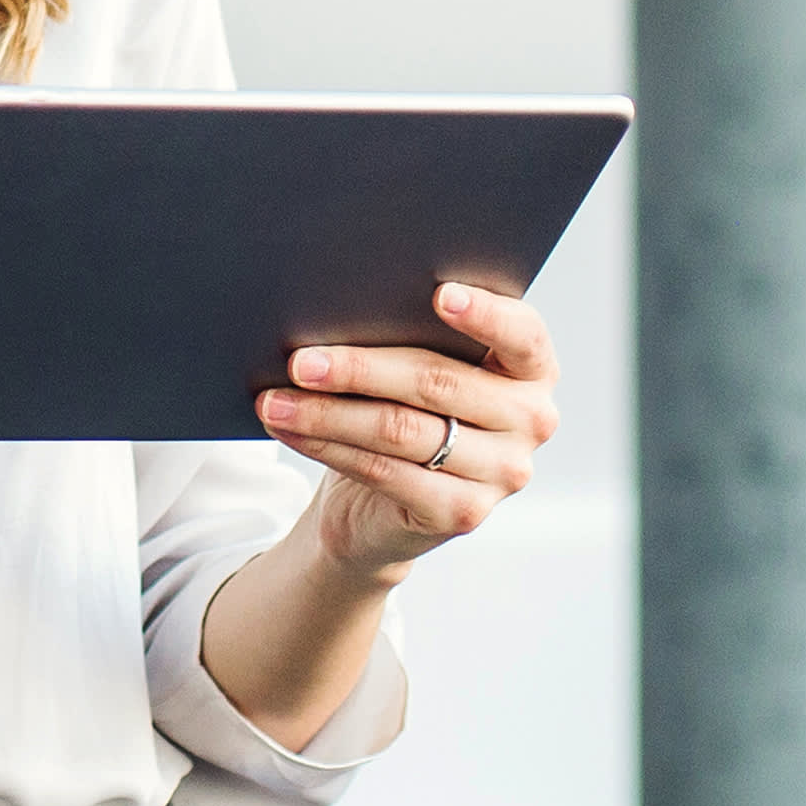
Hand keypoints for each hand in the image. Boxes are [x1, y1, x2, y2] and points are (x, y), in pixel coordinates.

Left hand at [254, 282, 559, 581]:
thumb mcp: (415, 372)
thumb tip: (339, 311)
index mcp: (531, 369)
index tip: (439, 294)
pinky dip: (328, 446)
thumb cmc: (401, 413)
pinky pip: (384, 471)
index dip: (484, 313)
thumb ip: (409, 340)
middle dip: (359, 368)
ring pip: (401, 429)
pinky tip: (291, 429)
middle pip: (437, 382)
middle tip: (300, 360)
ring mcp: (503, 472)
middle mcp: (531, 420)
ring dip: (328, 412)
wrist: (382, 507)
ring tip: (274, 399)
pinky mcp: (464, 512)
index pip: (522, 333)